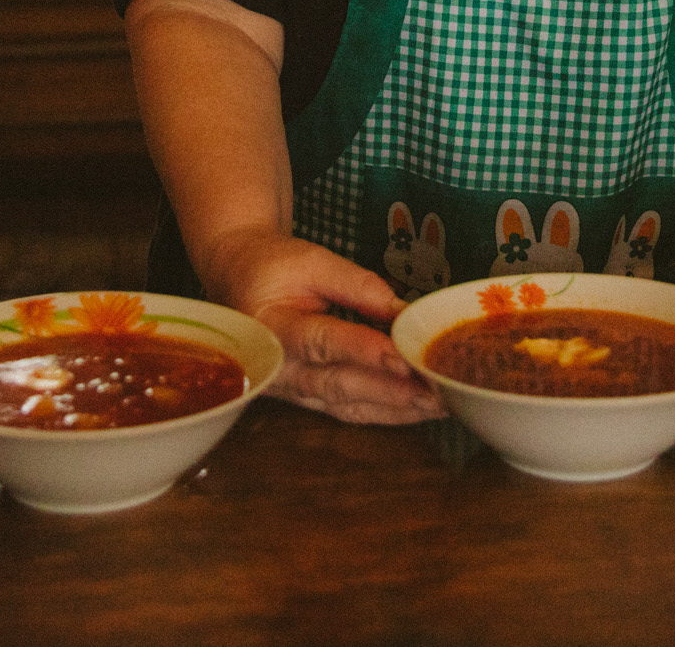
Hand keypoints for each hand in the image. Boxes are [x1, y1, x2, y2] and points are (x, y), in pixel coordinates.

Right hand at [194, 229, 444, 424]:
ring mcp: (291, 390)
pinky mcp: (307, 398)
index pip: (323, 342)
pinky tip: (418, 409)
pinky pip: (348, 411)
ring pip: (346, 407)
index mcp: (271, 327)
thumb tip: (403, 312)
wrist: (237, 278)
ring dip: (394, 409)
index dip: (364, 351)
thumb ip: (357, 285)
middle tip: (433, 393)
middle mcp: (278, 369)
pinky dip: (385, 412)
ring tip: (437, 405)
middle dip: (389, 392)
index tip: (402, 358)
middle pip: (337, 385)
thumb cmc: (271, 265)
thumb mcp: (311, 260)